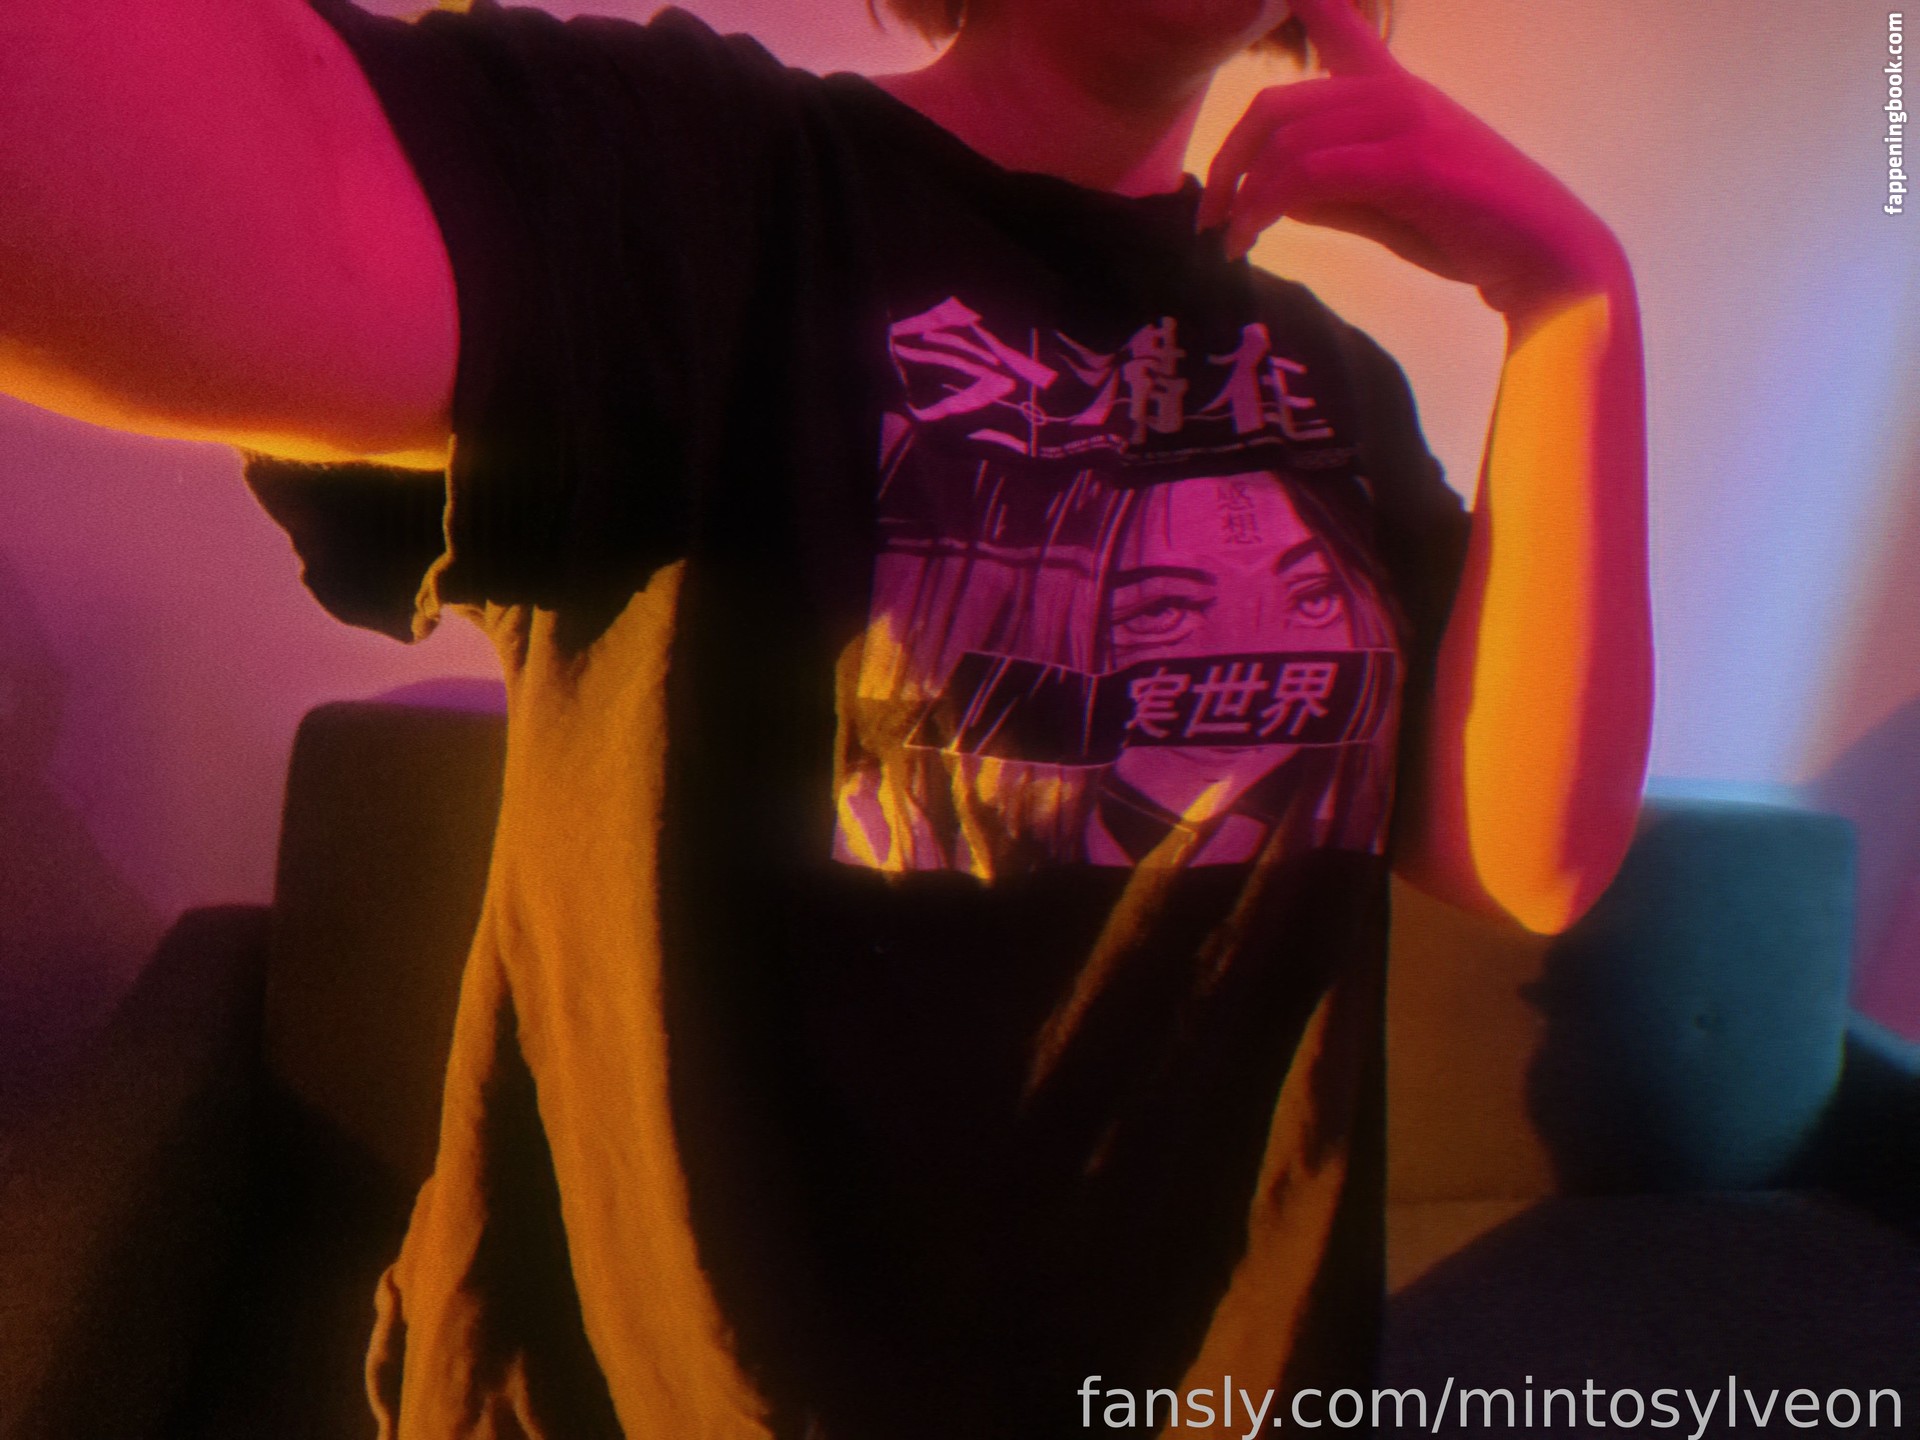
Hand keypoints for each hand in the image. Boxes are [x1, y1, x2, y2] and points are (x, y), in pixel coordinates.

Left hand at [1195, 0, 1629, 326]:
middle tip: (1210, 213)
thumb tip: (1275, 195)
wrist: (1546, 259)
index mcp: (1392, 92)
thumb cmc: (1468, 232)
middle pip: (1276, 106)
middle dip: (1228, 162)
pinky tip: (1250, 236)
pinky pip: (1312, 174)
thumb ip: (1333, 194)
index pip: (1336, 24)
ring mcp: (1407, 122)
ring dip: (1242, 196)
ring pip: (1287, 142)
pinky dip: (1266, 207)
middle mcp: (1396, 93)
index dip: (1304, 0)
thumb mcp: (1386, 207)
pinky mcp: (1413, 163)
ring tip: (1229, 239)